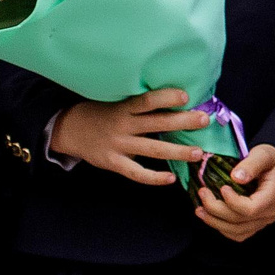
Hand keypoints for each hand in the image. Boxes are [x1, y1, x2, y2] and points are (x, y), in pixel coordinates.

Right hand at [50, 89, 204, 185]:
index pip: (146, 100)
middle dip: (183, 122)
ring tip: (198, 153)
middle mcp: (122, 125)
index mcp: (124, 107)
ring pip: (153, 150)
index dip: (165, 98)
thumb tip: (179, 99)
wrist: (69, 129)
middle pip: (156, 124)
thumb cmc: (102, 113)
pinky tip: (171, 178)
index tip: (185, 96)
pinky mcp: (113, 163)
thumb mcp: (117, 102)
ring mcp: (118, 145)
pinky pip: (137, 173)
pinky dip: (154, 177)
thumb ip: (141, 104)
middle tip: (205, 120)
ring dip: (177, 152)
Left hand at [194, 144, 274, 241]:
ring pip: (235, 231)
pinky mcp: (254, 225)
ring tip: (199, 209)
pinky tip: (211, 217)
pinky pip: (237, 234)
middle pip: (239, 221)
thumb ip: (251, 165)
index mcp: (273, 197)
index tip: (222, 187)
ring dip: (214, 222)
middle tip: (202, 192)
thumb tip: (236, 177)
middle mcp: (269, 213)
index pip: (251, 209)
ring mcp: (262, 222)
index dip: (232, 202)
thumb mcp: (263, 155)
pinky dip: (221, 228)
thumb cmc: (270, 161)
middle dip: (215, 209)